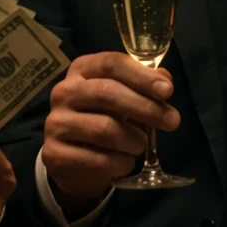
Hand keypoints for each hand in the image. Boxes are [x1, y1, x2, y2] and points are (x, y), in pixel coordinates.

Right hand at [42, 52, 178, 214]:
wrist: (74, 160)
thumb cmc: (104, 118)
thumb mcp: (124, 97)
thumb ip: (145, 86)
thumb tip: (165, 81)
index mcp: (81, 70)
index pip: (111, 63)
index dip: (142, 76)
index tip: (167, 91)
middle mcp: (64, 92)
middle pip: (107, 93)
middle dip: (146, 108)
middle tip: (172, 121)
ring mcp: (55, 123)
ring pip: (105, 129)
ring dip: (133, 140)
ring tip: (140, 145)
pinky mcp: (54, 154)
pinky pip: (98, 159)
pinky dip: (120, 163)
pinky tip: (124, 162)